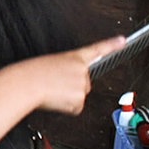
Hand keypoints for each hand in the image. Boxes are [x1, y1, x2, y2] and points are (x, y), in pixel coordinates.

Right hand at [9, 36, 126, 115]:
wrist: (25, 84)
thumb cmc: (30, 73)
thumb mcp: (50, 64)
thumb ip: (65, 70)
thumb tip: (71, 85)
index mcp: (74, 57)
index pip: (97, 49)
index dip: (112, 45)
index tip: (123, 40)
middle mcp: (81, 69)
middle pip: (84, 82)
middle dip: (72, 86)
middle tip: (55, 85)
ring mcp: (82, 85)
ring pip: (79, 96)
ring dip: (67, 97)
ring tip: (51, 91)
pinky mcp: (79, 100)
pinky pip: (75, 107)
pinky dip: (66, 107)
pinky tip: (55, 100)